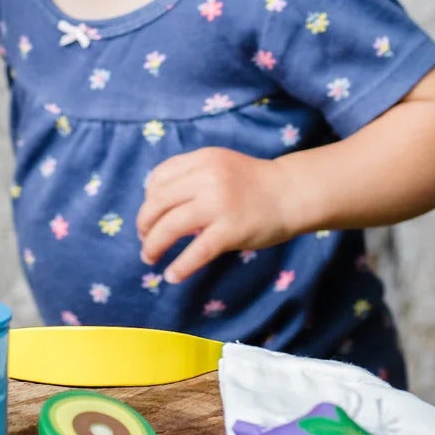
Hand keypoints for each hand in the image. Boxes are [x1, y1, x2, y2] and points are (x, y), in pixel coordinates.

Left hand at [136, 147, 297, 285]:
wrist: (292, 193)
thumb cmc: (254, 184)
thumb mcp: (220, 166)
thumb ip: (192, 178)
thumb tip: (158, 204)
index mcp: (202, 159)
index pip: (159, 177)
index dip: (148, 198)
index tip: (150, 214)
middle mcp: (207, 177)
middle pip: (158, 202)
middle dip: (144, 224)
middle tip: (143, 240)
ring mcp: (219, 203)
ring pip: (170, 225)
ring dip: (153, 245)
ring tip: (150, 258)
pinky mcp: (231, 229)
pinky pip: (197, 250)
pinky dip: (180, 266)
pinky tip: (172, 275)